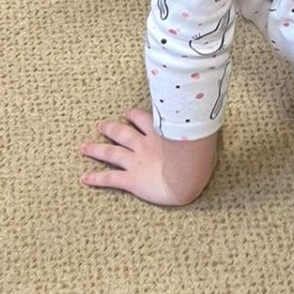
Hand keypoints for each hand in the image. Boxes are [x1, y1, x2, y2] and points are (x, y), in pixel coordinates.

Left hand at [79, 108, 201, 204]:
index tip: (126, 113)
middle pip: (122, 133)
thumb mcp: (200, 136)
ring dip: (96, 149)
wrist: (187, 178)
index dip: (132, 115)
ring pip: (110, 153)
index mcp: (159, 133)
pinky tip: (85, 178)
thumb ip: (198, 130)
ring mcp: (136, 162)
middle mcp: (144, 145)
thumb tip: (208, 119)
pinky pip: (110, 178)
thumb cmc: (199, 158)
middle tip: (101, 126)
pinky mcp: (131, 180)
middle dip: (110, 128)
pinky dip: (96, 178)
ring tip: (85, 147)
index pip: (142, 118)